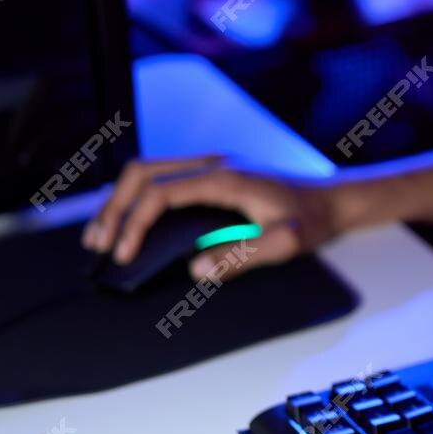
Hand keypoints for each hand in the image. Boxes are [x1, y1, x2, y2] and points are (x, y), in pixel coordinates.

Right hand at [80, 155, 340, 279]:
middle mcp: (212, 164)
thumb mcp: (287, 243)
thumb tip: (196, 269)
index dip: (134, 223)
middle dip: (114, 208)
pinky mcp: (212, 174)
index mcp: (224, 178)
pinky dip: (138, 198)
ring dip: (121, 200)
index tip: (123, 254)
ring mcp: (211, 166)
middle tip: (98, 245)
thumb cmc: (312, 219)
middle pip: (143, 172)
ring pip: (148, 171)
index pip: (161, 193)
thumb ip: (244, 255)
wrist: (333, 199)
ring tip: (102, 236)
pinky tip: (131, 223)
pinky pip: (163, 178)